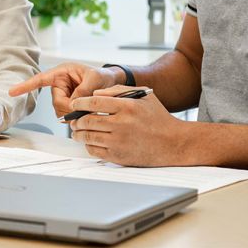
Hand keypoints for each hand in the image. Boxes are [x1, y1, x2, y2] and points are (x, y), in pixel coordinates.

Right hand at [9, 62, 121, 116]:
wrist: (110, 83)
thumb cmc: (101, 76)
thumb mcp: (95, 78)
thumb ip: (83, 90)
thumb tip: (74, 104)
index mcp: (61, 72)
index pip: (40, 79)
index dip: (26, 86)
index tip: (11, 92)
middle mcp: (59, 84)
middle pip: (56, 102)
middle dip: (70, 107)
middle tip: (86, 105)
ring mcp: (62, 95)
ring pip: (60, 111)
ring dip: (74, 112)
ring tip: (89, 105)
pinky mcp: (66, 105)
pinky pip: (65, 115)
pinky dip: (75, 116)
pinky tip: (85, 110)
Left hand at [70, 85, 184, 165]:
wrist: (173, 143)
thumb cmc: (158, 117)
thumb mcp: (143, 95)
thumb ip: (118, 90)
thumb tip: (95, 94)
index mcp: (127, 106)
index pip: (93, 103)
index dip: (79, 103)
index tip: (74, 105)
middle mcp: (122, 124)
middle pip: (88, 121)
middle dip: (76, 120)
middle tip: (74, 120)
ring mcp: (119, 142)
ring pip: (88, 137)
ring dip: (78, 134)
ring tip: (77, 131)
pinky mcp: (119, 156)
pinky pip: (95, 151)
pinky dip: (88, 145)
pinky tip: (89, 142)